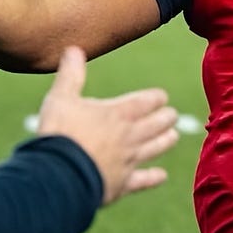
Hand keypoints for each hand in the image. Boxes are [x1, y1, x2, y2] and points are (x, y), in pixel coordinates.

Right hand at [37, 46, 179, 205]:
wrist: (59, 174)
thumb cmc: (59, 133)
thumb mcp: (60, 98)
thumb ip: (70, 75)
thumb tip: (73, 49)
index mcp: (119, 113)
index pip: (147, 101)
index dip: (156, 98)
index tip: (161, 96)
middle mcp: (129, 136)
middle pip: (157, 124)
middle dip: (166, 117)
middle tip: (171, 115)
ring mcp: (128, 161)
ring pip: (156, 148)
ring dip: (166, 141)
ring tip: (173, 136)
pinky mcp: (122, 184)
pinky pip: (143, 180)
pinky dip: (154, 177)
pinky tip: (162, 176)